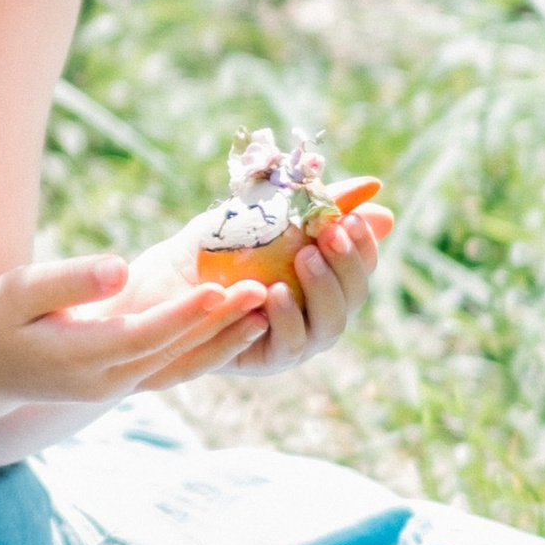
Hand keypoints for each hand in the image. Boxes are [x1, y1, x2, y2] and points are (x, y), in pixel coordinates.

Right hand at [0, 253, 272, 411]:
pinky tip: (238, 326)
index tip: (219, 286)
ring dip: (225, 338)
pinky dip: (211, 348)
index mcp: (82, 356)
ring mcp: (122, 386)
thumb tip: (120, 270)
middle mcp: (110, 380)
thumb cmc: (0, 320)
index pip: (145, 335)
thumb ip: (68, 282)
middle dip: (220, 321)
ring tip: (265, 308)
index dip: (184, 314)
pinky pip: (178, 367)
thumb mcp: (19, 292)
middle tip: (262, 287)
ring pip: (184, 364)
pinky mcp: (129, 382)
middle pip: (175, 350)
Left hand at [231, 203, 393, 375]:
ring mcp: (299, 340)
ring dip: (322, 289)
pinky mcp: (269, 358)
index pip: (361, 265)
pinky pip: (289, 343)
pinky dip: (287, 318)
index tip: (349, 218)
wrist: (170, 278)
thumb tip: (374, 186)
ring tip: (304, 258)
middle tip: (329, 234)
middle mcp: (319, 313)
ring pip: (330, 324)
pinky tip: (276, 293)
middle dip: (346, 264)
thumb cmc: (221, 246)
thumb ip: (314, 204)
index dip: (363, 244)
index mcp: (327, 279)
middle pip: (353, 296)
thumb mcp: (266, 216)